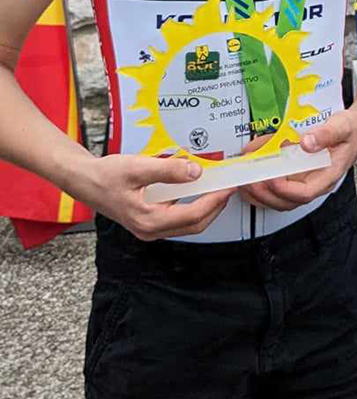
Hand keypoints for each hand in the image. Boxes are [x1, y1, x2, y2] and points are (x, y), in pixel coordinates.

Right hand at [78, 154, 233, 240]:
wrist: (85, 180)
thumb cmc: (106, 176)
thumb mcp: (138, 167)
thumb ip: (168, 170)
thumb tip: (195, 172)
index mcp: (148, 221)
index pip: (192, 216)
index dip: (214, 201)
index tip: (228, 187)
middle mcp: (150, 230)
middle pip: (195, 224)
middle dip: (215, 206)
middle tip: (229, 187)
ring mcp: (150, 228)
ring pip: (188, 223)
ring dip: (206, 206)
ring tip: (217, 186)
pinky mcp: (150, 220)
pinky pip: (178, 216)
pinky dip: (192, 203)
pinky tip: (197, 187)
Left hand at [237, 110, 356, 210]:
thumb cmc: (353, 130)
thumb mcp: (343, 126)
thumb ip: (325, 134)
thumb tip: (307, 142)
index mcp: (329, 174)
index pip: (305, 193)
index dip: (285, 189)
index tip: (271, 177)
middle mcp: (317, 181)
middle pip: (289, 201)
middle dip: (266, 194)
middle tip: (249, 180)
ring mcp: (307, 179)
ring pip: (281, 198)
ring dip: (261, 193)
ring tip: (245, 181)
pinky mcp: (299, 174)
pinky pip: (279, 187)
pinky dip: (263, 185)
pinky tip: (252, 175)